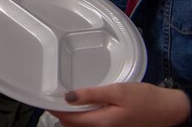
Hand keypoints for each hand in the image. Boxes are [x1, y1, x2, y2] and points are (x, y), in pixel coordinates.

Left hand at [51, 82, 190, 126]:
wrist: (168, 110)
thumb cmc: (145, 99)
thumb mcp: (117, 91)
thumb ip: (91, 94)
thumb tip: (67, 97)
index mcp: (102, 123)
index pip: (69, 119)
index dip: (55, 108)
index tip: (45, 98)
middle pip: (73, 125)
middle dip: (61, 113)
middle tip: (53, 96)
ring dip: (72, 116)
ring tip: (66, 99)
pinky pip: (92, 126)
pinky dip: (84, 118)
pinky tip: (84, 105)